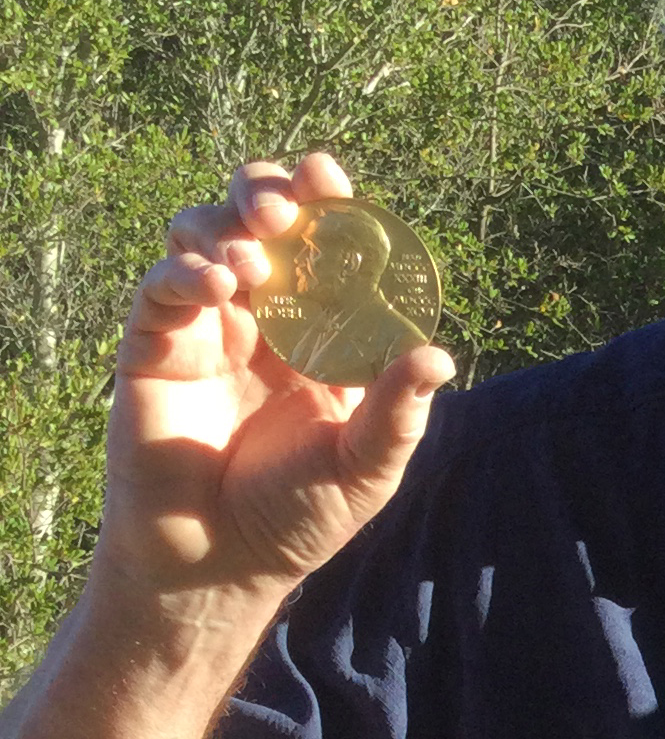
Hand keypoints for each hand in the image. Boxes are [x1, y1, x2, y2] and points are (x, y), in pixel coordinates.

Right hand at [100, 152, 453, 613]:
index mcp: (322, 331)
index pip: (324, 245)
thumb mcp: (363, 467)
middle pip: (255, 219)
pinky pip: (159, 288)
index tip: (327, 174)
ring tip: (251, 259)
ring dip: (224, 228)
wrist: (218, 565)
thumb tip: (437, 356)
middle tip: (282, 206)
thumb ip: (396, 413)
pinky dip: (182, 271)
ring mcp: (206, 328)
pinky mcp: (154, 350)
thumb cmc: (298, 517)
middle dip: (265, 193)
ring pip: (200, 236)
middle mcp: (263, 317)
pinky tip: (213, 285)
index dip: (325, 202)